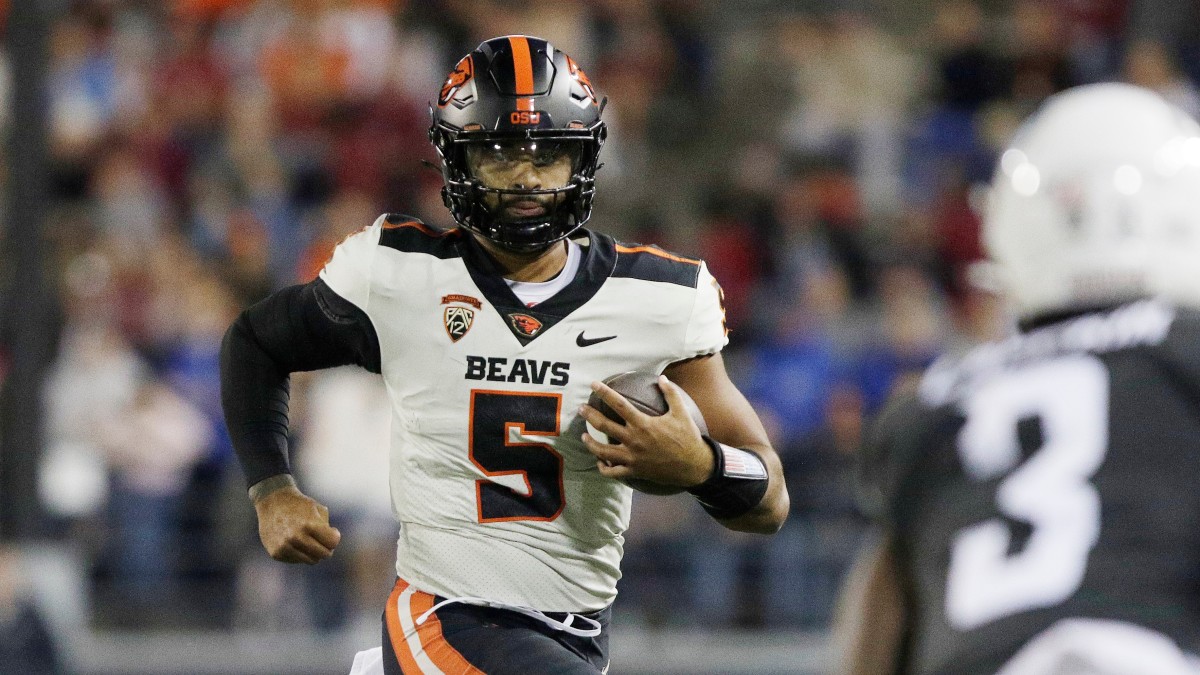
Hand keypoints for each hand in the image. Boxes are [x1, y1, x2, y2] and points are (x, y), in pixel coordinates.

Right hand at [253, 486, 341, 564]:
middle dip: (327, 547)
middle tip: (323, 539)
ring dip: (314, 552)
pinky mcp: (276, 553)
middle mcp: (296, 537)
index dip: (334, 537)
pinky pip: (297, 560)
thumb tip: (331, 546)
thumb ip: (327, 528)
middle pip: (324, 554)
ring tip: (308, 539)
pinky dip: (300, 553)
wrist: (272, 502)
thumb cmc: (299, 505)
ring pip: (312, 560)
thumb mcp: (318, 509)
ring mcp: (285, 547)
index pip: (332, 542)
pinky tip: (294, 541)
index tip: (332, 532)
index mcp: (309, 524)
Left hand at [579, 375, 713, 486]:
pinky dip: (603, 468)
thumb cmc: (688, 438)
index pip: (618, 404)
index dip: (604, 393)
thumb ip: (671, 394)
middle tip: (581, 409)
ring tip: (583, 437)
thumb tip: (662, 378)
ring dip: (590, 443)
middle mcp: (634, 440)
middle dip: (589, 415)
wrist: (694, 466)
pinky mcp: (634, 471)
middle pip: (603, 425)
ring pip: (602, 451)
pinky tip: (600, 462)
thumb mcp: (681, 413)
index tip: (593, 385)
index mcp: (643, 424)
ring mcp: (632, 458)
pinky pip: (613, 472)